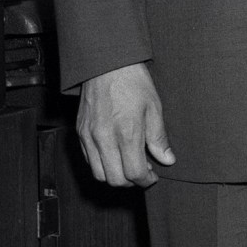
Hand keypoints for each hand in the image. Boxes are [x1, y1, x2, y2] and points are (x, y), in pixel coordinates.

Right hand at [77, 63, 174, 186]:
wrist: (106, 64)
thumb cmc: (133, 83)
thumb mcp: (154, 107)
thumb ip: (159, 138)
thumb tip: (167, 160)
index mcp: (127, 133)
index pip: (134, 173)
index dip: (146, 180)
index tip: (153, 177)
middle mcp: (104, 139)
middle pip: (115, 179)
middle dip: (131, 182)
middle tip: (143, 172)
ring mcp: (89, 137)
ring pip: (98, 174)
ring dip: (115, 176)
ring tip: (128, 164)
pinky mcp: (80, 133)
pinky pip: (88, 160)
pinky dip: (102, 165)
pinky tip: (115, 155)